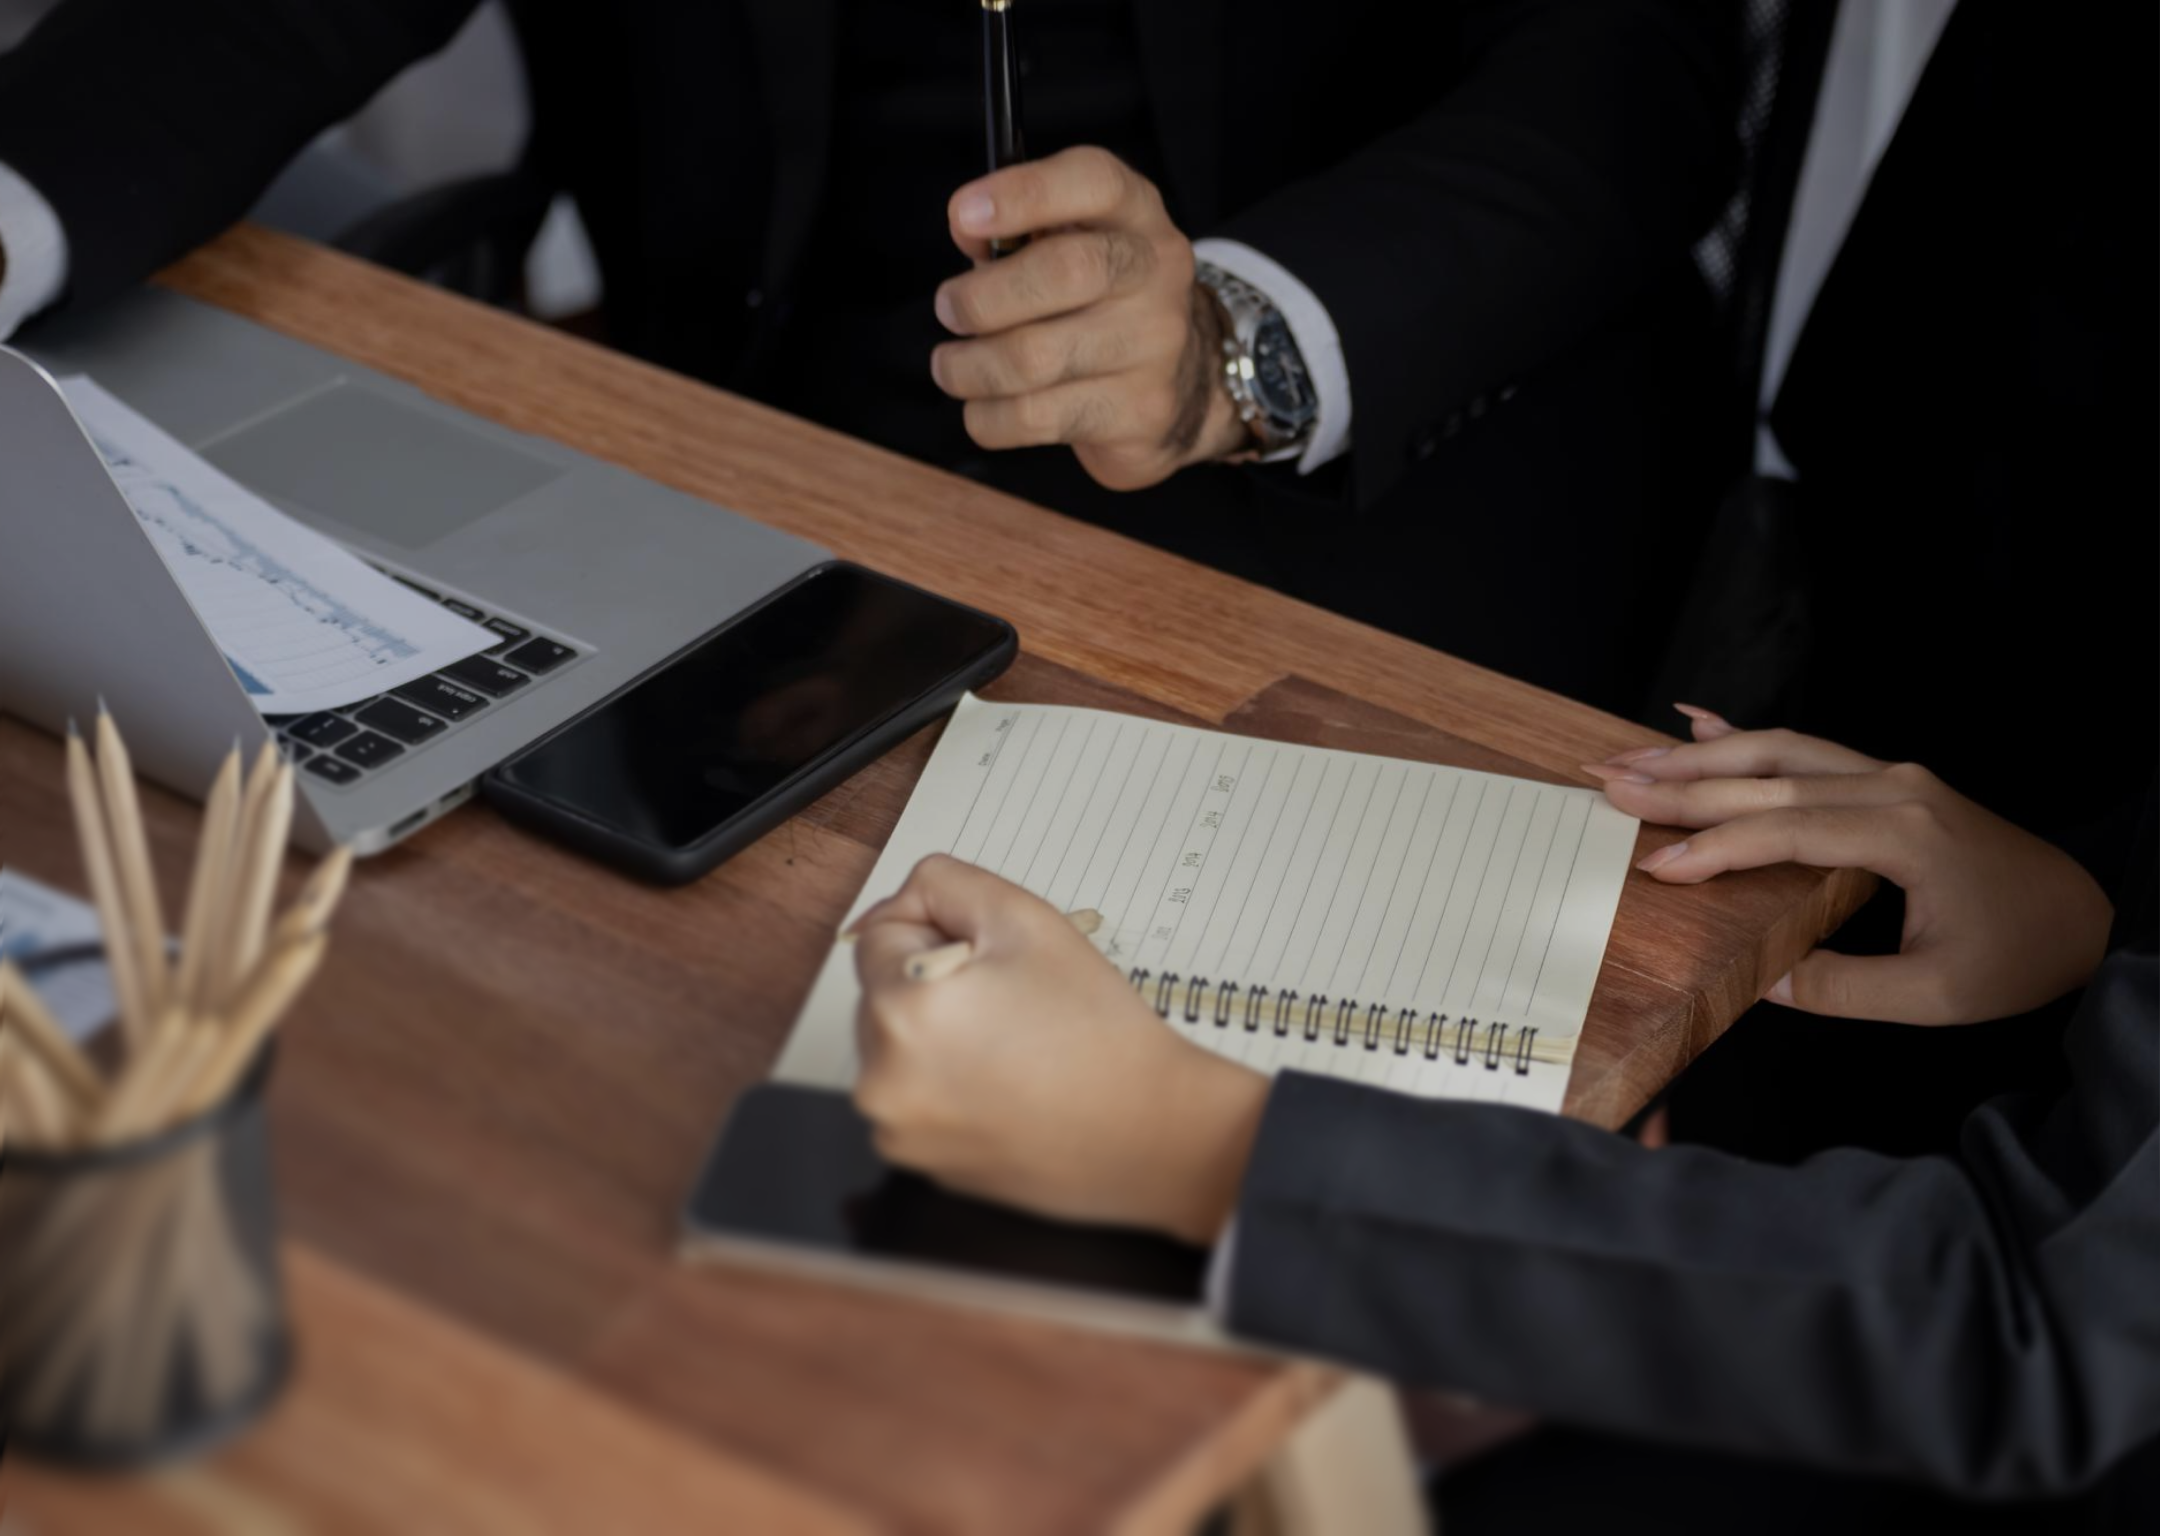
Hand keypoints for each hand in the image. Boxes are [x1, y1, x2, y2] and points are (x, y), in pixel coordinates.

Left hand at [850, 855, 1267, 1242]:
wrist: (1149, 1133)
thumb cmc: (1098, 1032)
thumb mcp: (1026, 919)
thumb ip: (947, 884)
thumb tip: (902, 902)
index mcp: (902, 1012)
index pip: (880, 935)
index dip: (941, 934)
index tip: (993, 962)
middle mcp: (882, 1081)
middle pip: (883, 994)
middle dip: (935, 986)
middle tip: (1014, 1006)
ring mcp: (897, 1131)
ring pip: (897, 1047)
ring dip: (937, 1036)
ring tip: (1014, 1050)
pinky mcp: (918, 1163)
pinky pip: (914, 1098)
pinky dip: (948, 1085)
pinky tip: (1007, 1088)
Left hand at [931, 147, 1249, 490]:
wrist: (1184, 382)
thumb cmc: (1099, 299)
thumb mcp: (1069, 244)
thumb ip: (1015, 231)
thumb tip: (967, 227)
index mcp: (1136, 214)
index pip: (1095, 182)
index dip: (1024, 193)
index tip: (963, 214)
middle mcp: (1156, 273)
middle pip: (1064, 272)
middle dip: (981, 297)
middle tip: (949, 310)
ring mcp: (1155, 346)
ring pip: (1035, 358)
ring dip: (969, 367)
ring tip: (952, 367)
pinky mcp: (1138, 412)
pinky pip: (1036, 418)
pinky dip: (989, 416)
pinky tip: (983, 406)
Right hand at [1583, 709, 2113, 1024]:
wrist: (2088, 918)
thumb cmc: (2018, 959)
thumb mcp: (1933, 997)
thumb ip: (1840, 988)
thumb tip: (1757, 980)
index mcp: (1902, 834)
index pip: (1785, 829)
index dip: (1715, 846)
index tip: (1656, 865)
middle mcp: (1892, 788)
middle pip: (1769, 775)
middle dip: (1682, 783)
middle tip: (1608, 783)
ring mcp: (1891, 776)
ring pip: (1780, 750)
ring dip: (1700, 755)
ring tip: (1630, 760)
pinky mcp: (1890, 780)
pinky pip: (1807, 748)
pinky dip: (1747, 735)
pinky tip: (1697, 725)